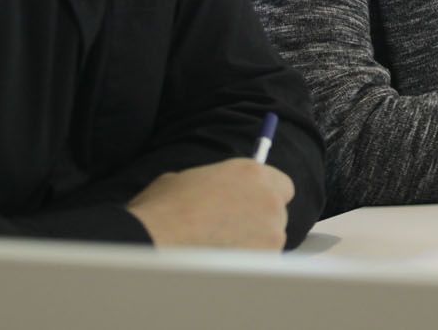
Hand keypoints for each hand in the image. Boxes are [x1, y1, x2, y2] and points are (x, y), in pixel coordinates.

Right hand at [127, 158, 293, 248]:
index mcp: (252, 172)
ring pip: (271, 240)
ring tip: (220, 249)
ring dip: (254, 244)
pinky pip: (262, 263)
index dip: (266, 196)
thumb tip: (214, 191)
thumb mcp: (188, 178)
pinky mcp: (265, 260)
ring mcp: (270, 232)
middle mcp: (268, 198)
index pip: (282, 185)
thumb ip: (215, 183)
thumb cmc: (165, 209)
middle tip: (233, 231)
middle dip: (260, 222)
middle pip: (278, 213)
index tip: (254, 205)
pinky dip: (247, 265)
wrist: (155, 240)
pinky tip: (222, 264)